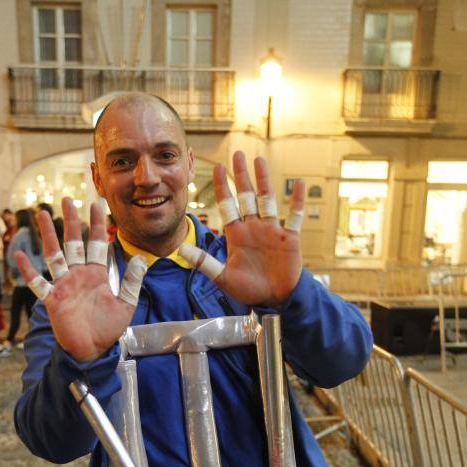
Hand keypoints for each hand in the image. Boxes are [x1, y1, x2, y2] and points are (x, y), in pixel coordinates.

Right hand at [14, 198, 145, 362]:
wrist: (93, 351)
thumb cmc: (108, 329)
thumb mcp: (126, 304)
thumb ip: (131, 282)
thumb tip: (141, 258)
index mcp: (97, 275)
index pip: (97, 243)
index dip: (96, 224)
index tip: (96, 204)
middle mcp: (79, 275)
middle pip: (73, 242)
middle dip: (71, 221)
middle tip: (67, 199)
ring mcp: (64, 285)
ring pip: (54, 254)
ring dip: (47, 234)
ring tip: (41, 213)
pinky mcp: (53, 299)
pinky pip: (38, 283)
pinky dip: (28, 270)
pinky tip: (18, 254)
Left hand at [181, 151, 303, 306]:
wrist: (274, 300)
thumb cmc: (249, 290)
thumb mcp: (223, 277)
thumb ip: (204, 262)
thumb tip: (180, 249)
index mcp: (237, 234)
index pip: (228, 205)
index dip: (223, 187)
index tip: (217, 168)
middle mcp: (254, 227)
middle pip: (247, 196)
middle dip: (241, 176)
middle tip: (237, 154)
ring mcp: (272, 230)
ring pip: (268, 199)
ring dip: (264, 180)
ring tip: (260, 160)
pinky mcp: (289, 237)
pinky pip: (295, 215)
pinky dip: (297, 200)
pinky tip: (298, 183)